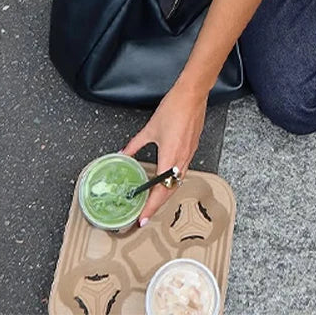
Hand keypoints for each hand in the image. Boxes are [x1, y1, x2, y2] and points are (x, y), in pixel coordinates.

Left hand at [120, 83, 207, 225]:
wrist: (192, 96)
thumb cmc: (173, 109)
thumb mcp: (150, 129)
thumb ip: (135, 145)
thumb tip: (123, 153)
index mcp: (169, 158)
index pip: (159, 192)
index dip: (150, 208)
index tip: (142, 219)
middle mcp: (181, 161)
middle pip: (170, 191)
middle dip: (157, 205)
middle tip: (145, 214)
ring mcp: (189, 155)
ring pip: (177, 183)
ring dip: (165, 194)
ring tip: (153, 200)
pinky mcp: (192, 149)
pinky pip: (182, 172)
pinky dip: (173, 181)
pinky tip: (166, 179)